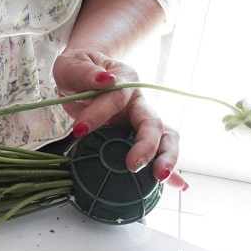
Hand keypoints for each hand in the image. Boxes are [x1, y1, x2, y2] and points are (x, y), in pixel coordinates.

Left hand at [52, 49, 187, 189]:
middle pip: (153, 123)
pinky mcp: (136, 136)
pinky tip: (177, 185)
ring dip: (166, 158)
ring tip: (162, 178)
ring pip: (164, 138)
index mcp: (124, 81)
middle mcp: (138, 102)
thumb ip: (85, 72)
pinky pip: (157, 152)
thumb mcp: (73, 64)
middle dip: (147, 145)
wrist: (81, 76)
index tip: (79, 130)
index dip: (99, 113)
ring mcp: (140, 120)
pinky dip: (169, 169)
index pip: (116, 97)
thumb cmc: (78, 68)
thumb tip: (104, 79)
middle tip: (133, 166)